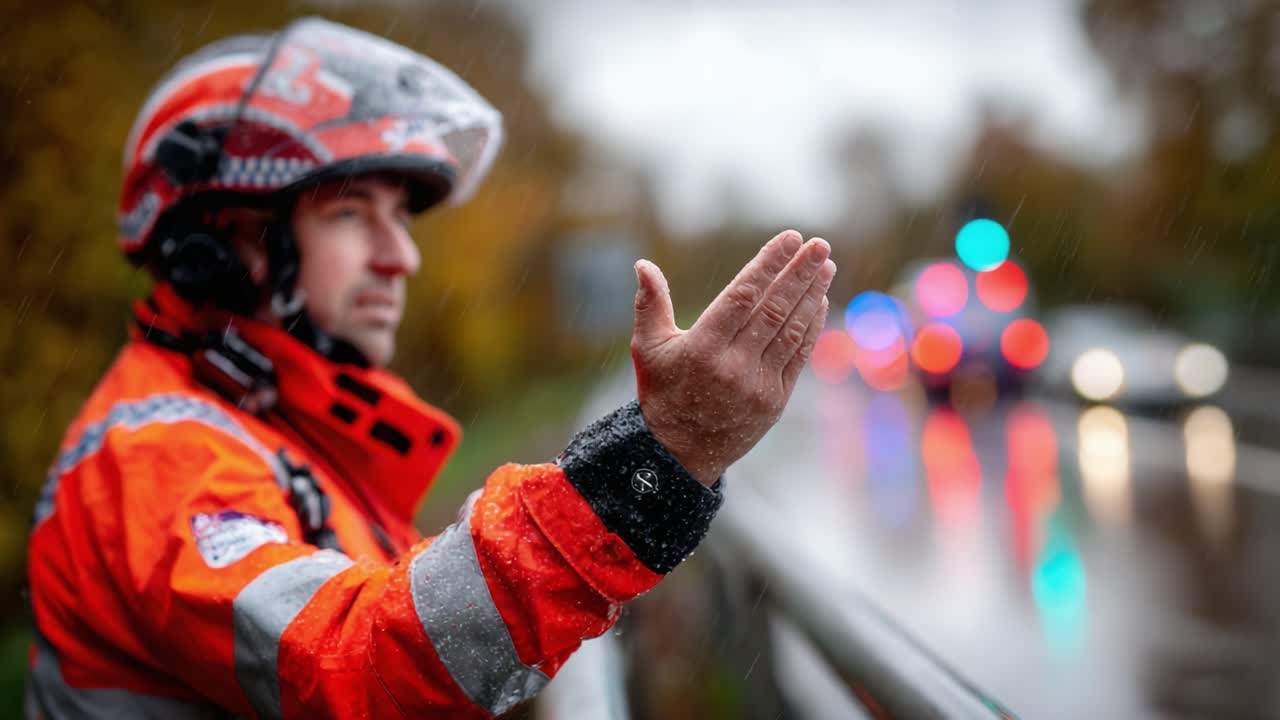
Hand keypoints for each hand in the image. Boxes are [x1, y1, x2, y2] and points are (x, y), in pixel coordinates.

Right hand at [630, 230, 835, 485]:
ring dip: (811, 296)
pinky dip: (811, 327)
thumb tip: (643, 264)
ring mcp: (758, 385)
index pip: (743, 296)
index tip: (789, 239)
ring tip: (825, 266)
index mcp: (702, 349)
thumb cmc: (661, 392)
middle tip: (819, 244)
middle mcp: (733, 366)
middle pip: (773, 309)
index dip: (769, 265)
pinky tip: (819, 302)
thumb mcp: (647, 349)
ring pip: (791, 332)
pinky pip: (798, 356)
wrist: (678, 453)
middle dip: (799, 273)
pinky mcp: (775, 400)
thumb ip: (650, 304)